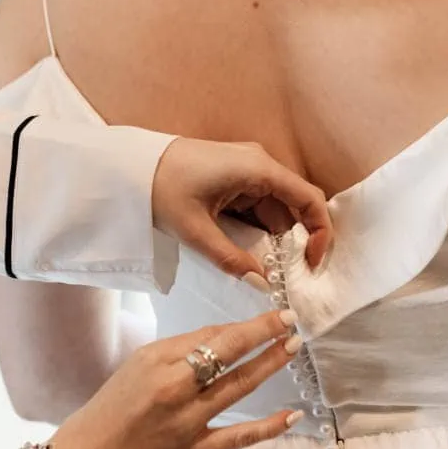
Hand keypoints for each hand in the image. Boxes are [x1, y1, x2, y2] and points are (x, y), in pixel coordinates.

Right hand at [49, 310, 301, 448]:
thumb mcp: (133, 371)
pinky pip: (237, 437)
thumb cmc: (103, 416)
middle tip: (290, 321)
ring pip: (237, 387)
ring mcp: (184, 422)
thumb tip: (218, 344)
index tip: (269, 315)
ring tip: (292, 347)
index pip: (208, 335)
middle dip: (263, 333)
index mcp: (154, 360)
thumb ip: (174, 357)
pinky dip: (268, 427)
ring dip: (269, 364)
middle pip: (226, 352)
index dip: (243, 325)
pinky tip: (293, 415)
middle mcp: (172, 386)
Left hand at [152, 138, 334, 279]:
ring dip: (274, 237)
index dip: (319, 232)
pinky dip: (258, 228)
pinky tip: (249, 250)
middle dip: (295, 240)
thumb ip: (232, 260)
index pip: (309, 199)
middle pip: (295, 205)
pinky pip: (258, 204)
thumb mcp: (195, 231)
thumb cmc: (160, 189)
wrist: (128, 166)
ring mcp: (247, 168)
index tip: (311, 264)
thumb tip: (263, 285)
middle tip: (288, 275)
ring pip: (275, 208)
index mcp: (258, 169)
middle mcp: (260, 164)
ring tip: (266, 269)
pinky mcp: (234, 176)